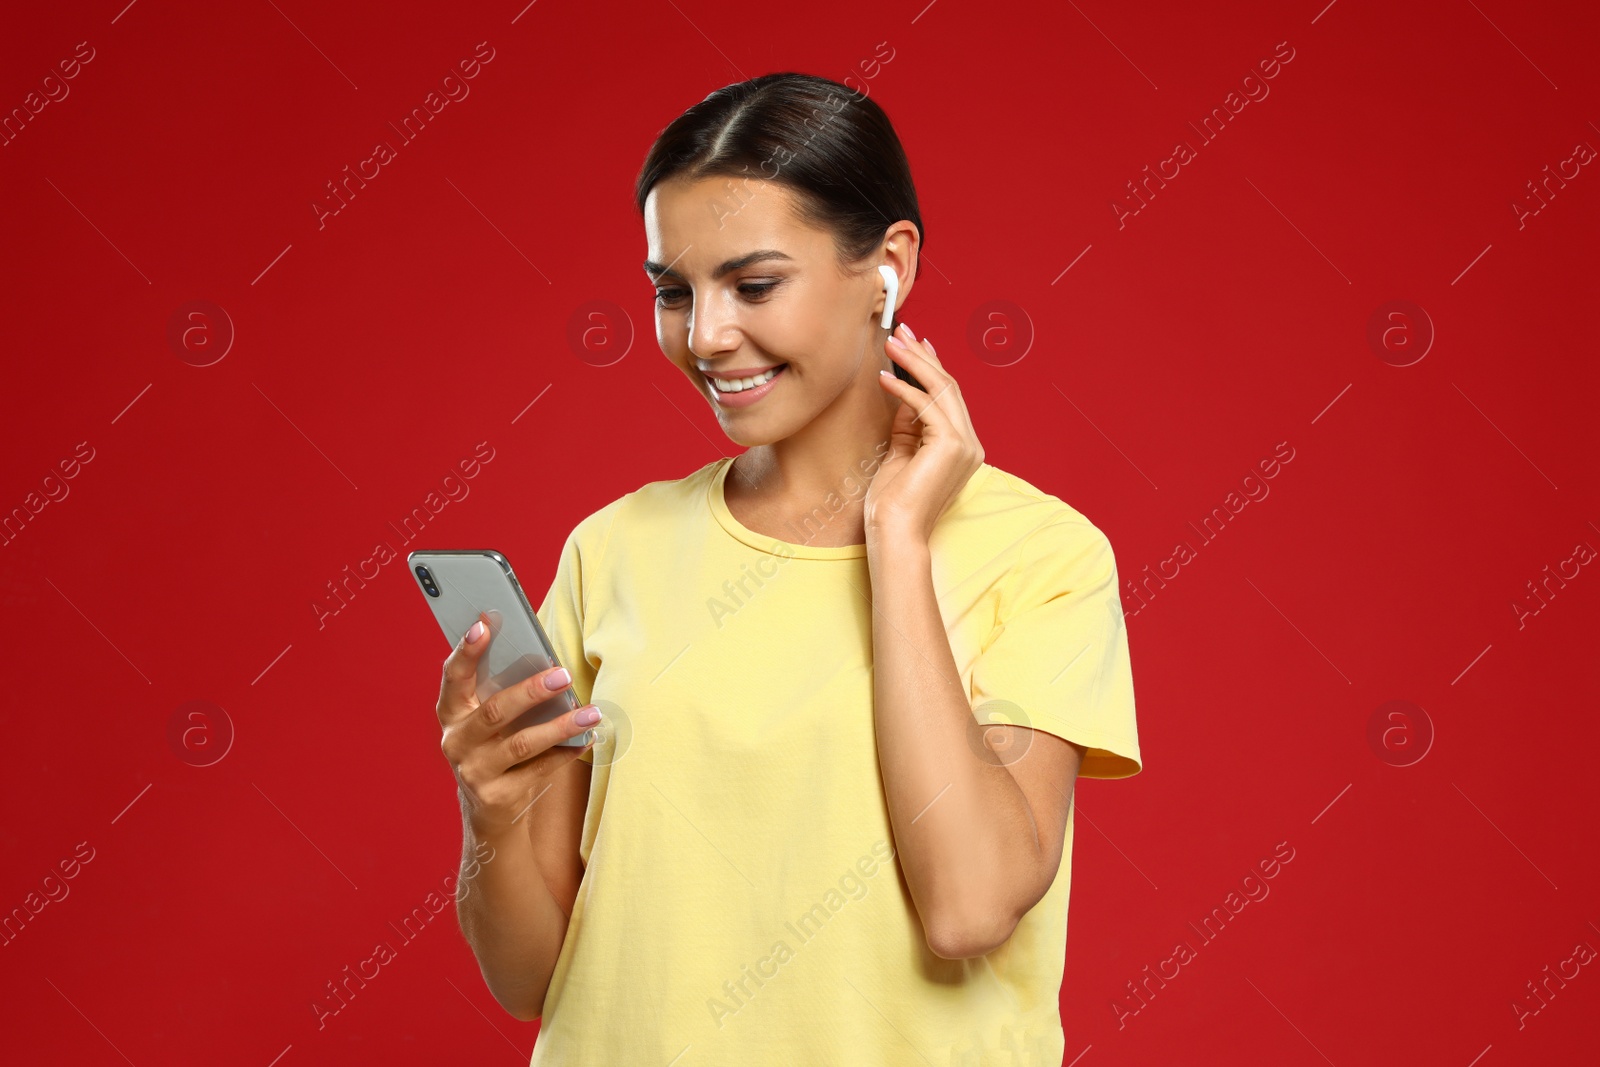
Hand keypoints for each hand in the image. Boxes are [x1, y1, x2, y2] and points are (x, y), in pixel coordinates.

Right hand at [436, 612, 600, 837]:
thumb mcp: (487, 715)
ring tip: (591, 713)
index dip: (466, 651)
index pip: (454, 677)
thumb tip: (541, 655)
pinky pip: (539, 769)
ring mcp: (475, 771)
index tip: (485, 624)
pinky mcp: (498, 796)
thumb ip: (501, 688)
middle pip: (495, 712)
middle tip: (563, 674)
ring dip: (560, 726)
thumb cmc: (495, 742)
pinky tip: (587, 738)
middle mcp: (456, 742)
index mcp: (450, 713)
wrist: (489, 806)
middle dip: (531, 691)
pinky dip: (566, 752)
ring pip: (521, 744)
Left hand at [866, 322, 984, 544]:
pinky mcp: (951, 445)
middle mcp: (971, 443)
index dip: (932, 366)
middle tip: (901, 332)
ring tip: (892, 343)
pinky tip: (884, 377)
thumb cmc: (894, 502)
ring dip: (914, 363)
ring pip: (942, 390)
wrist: (895, 531)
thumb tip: (905, 394)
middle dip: (923, 356)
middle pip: (949, 387)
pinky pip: (926, 405)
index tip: (914, 343)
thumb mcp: (901, 452)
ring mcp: (965, 444)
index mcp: (963, 447)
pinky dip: (904, 388)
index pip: (950, 397)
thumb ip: (909, 425)